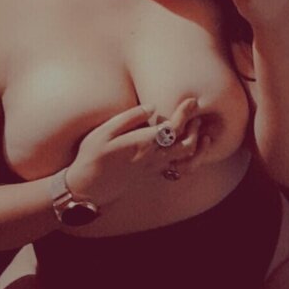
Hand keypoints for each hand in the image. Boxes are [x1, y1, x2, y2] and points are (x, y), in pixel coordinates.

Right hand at [64, 98, 202, 204]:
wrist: (88, 188)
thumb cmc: (92, 156)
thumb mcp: (105, 131)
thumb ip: (130, 118)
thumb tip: (153, 107)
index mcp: (144, 144)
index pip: (173, 127)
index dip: (185, 113)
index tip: (192, 100)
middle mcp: (154, 158)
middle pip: (187, 144)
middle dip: (195, 128)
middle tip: (196, 114)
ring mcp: (154, 169)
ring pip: (186, 160)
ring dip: (198, 146)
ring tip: (200, 132)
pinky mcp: (152, 176)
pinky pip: (179, 169)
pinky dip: (190, 160)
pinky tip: (189, 151)